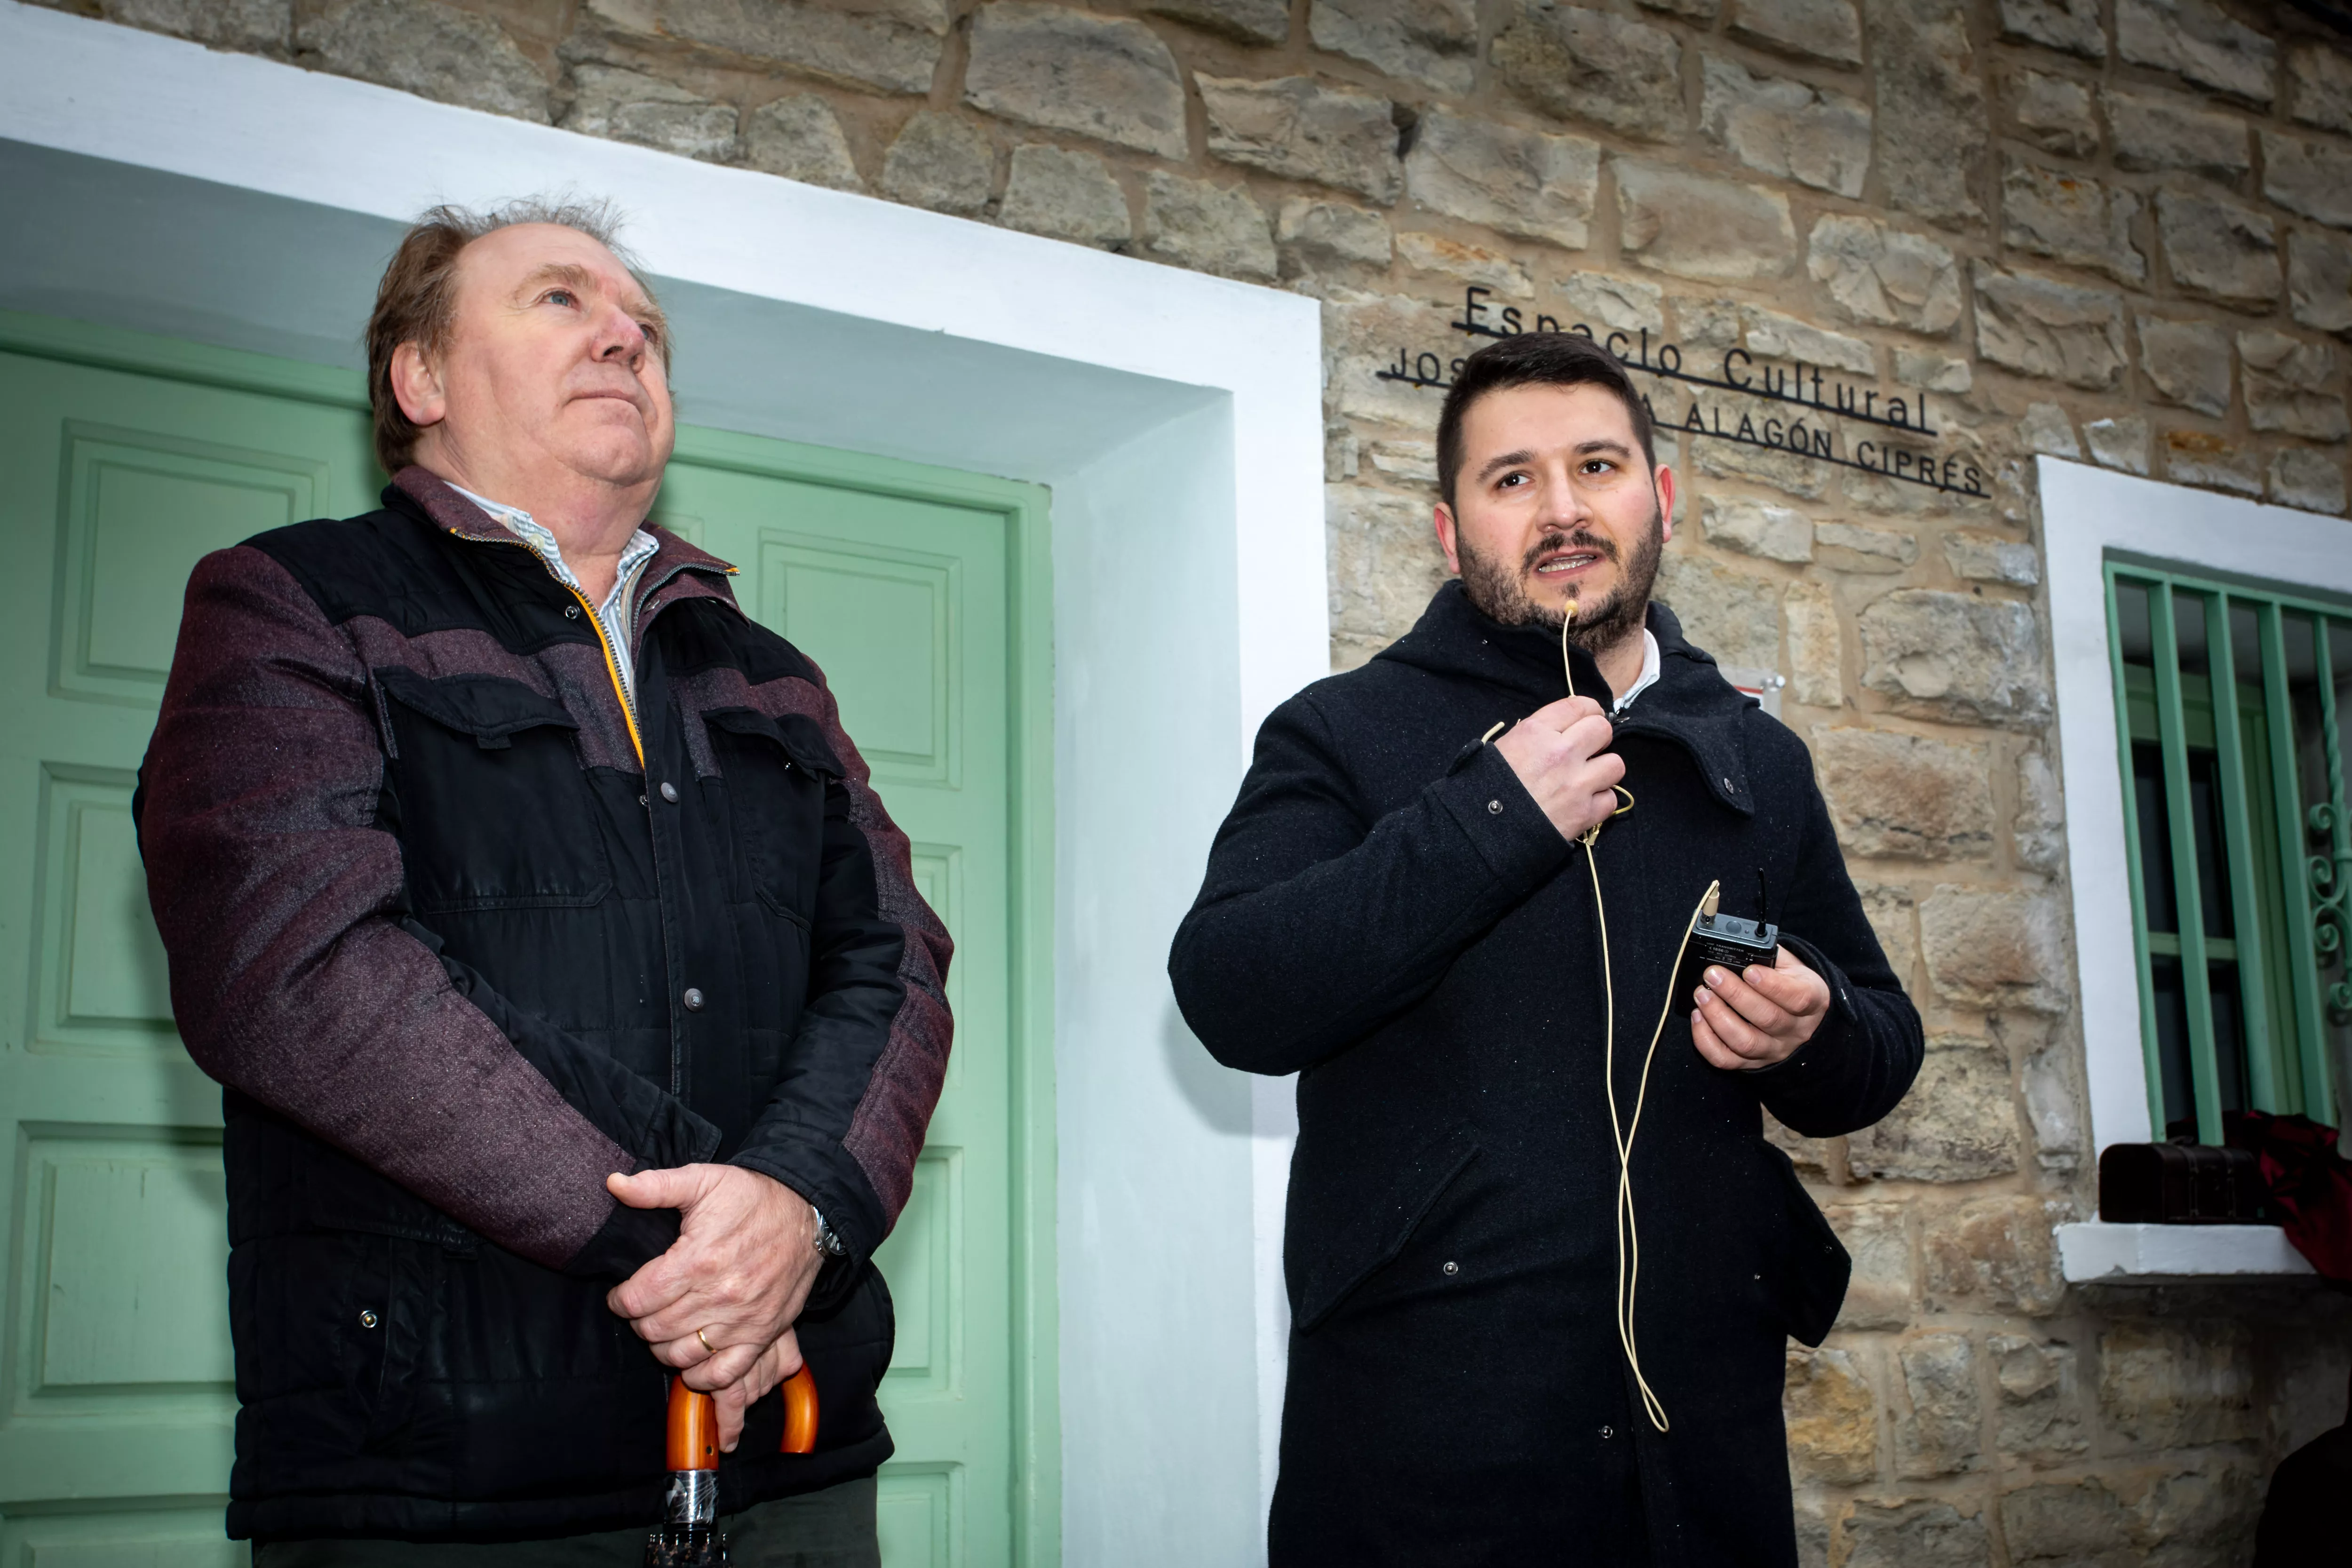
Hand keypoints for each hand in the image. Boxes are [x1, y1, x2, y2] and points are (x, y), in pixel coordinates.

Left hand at [606, 1165, 823, 1446]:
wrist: (807, 1211)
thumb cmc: (751, 1196)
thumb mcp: (704, 1179)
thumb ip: (656, 1186)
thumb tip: (613, 1184)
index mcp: (698, 1258)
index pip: (638, 1299)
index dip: (619, 1301)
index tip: (620, 1295)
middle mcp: (719, 1294)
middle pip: (654, 1329)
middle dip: (638, 1322)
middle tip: (642, 1310)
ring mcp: (742, 1319)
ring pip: (681, 1354)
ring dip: (662, 1347)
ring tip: (662, 1329)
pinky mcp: (763, 1333)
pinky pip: (724, 1372)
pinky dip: (701, 1375)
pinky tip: (691, 1361)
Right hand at [1492, 697, 1625, 843]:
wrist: (1483, 831)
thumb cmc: (1486, 787)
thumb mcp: (1503, 747)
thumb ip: (1536, 734)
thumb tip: (1561, 731)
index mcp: (1536, 731)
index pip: (1579, 705)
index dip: (1589, 711)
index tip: (1589, 720)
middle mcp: (1561, 752)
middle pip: (1603, 730)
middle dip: (1598, 738)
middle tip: (1587, 750)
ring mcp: (1576, 784)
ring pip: (1615, 764)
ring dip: (1604, 771)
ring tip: (1588, 779)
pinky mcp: (1584, 813)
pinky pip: (1610, 799)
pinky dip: (1600, 802)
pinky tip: (1584, 803)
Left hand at [1690, 945, 1830, 1069]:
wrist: (1801, 1015)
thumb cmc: (1792, 985)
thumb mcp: (1793, 965)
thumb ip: (1771, 955)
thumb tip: (1740, 946)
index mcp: (1813, 1001)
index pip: (1797, 998)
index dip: (1772, 985)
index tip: (1749, 971)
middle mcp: (1796, 1030)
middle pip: (1767, 1019)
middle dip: (1735, 995)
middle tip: (1713, 975)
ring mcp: (1774, 1050)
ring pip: (1745, 1042)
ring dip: (1717, 1017)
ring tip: (1702, 994)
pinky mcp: (1752, 1063)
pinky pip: (1725, 1059)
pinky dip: (1706, 1040)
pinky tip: (1698, 1017)